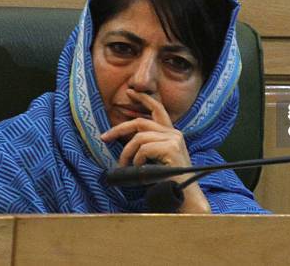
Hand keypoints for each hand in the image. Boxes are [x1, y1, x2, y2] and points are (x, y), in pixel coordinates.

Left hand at [101, 89, 210, 213]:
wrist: (184, 196)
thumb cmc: (167, 181)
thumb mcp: (155, 159)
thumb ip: (145, 147)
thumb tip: (125, 141)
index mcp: (171, 133)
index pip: (157, 109)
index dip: (143, 99)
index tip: (130, 92)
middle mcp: (174, 133)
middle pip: (140, 122)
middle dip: (119, 129)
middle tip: (104, 138)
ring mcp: (174, 139)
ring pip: (139, 138)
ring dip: (126, 153)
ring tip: (125, 166)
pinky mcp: (171, 148)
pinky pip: (144, 149)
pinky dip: (137, 160)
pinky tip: (140, 169)